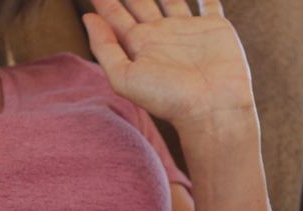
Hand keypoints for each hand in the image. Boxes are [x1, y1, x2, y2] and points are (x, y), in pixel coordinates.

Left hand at [81, 0, 255, 128]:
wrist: (212, 108)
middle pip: (140, 5)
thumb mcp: (124, 77)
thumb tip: (88, 18)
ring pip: (172, 0)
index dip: (104, 3)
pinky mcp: (214, 27)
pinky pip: (209, 4)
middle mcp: (162, 36)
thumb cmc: (167, 98)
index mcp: (139, 45)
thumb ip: (104, 47)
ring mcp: (187, 30)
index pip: (115, 18)